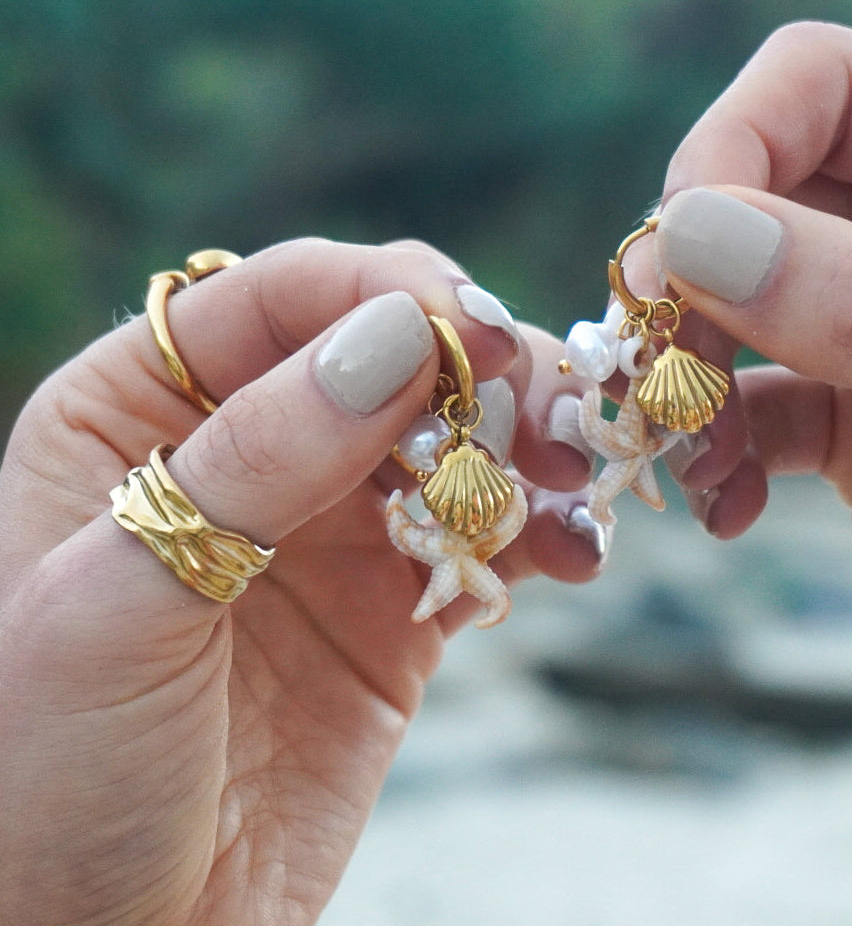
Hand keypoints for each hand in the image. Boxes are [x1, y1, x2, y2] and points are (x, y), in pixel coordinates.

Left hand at [0, 238, 602, 925]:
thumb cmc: (57, 778)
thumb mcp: (121, 606)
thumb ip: (256, 460)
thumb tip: (398, 335)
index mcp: (136, 410)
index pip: (280, 296)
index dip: (386, 292)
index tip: (479, 336)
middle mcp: (242, 446)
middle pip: (388, 352)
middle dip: (483, 370)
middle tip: (553, 416)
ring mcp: (327, 525)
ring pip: (453, 436)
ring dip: (529, 445)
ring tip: (576, 489)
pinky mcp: (396, 603)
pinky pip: (486, 533)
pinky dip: (542, 527)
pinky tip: (573, 554)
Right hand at [646, 22, 851, 878]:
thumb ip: (848, 306)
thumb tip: (688, 230)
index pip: (830, 83)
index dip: (734, 143)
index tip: (675, 248)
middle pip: (763, 189)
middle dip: (693, 275)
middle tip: (650, 356)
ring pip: (741, 300)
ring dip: (688, 368)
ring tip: (677, 443)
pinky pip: (752, 399)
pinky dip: (720, 444)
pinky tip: (725, 502)